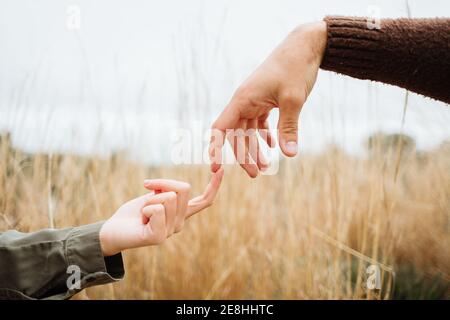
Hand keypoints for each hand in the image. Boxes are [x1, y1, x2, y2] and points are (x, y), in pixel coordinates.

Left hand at [99, 169, 223, 255]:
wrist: (112, 231)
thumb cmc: (133, 213)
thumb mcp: (153, 194)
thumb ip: (167, 191)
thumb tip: (171, 192)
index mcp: (181, 213)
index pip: (204, 200)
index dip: (214, 185)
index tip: (221, 169)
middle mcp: (179, 223)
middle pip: (183, 189)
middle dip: (162, 183)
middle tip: (146, 194)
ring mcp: (170, 232)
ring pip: (168, 197)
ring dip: (149, 198)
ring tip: (142, 212)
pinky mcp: (158, 237)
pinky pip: (156, 209)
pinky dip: (144, 208)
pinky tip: (141, 220)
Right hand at [210, 22, 326, 177]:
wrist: (305, 46)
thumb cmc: (296, 67)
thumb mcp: (293, 99)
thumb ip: (288, 128)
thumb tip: (289, 155)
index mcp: (243, 100)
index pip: (220, 128)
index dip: (215, 149)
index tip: (216, 168)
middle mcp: (244, 101)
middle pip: (235, 134)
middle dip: (243, 156)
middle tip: (256, 174)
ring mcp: (254, 101)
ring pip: (248, 131)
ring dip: (255, 149)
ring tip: (265, 167)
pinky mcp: (265, 100)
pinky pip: (259, 123)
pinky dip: (264, 136)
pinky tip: (273, 146)